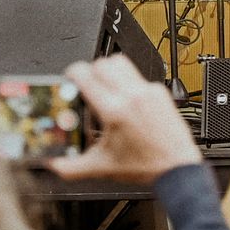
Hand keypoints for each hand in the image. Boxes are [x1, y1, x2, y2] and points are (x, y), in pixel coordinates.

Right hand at [48, 55, 201, 184]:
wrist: (176, 167)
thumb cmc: (144, 167)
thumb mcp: (101, 167)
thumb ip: (71, 167)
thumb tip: (53, 165)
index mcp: (114, 111)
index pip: (87, 77)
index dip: (73, 73)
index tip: (69, 77)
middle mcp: (131, 96)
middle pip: (103, 63)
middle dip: (90, 71)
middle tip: (86, 84)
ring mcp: (147, 91)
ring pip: (122, 62)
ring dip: (109, 70)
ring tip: (105, 87)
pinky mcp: (160, 91)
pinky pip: (138, 75)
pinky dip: (127, 82)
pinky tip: (125, 100)